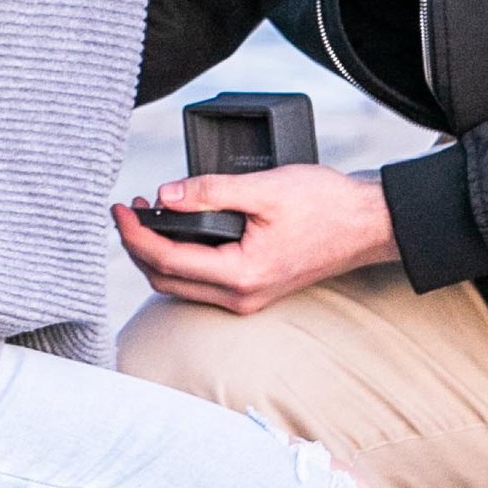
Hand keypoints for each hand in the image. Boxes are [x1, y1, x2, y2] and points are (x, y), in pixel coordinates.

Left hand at [113, 164, 398, 312]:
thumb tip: (166, 194)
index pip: (165, 260)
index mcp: (240, 275)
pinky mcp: (254, 290)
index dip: (134, 234)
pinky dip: (181, 260)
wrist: (367, 225)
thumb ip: (211, 192)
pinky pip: (202, 283)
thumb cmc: (326, 205)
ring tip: (150, 216)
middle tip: (130, 211)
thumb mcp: (265, 189)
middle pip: (165, 280)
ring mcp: (248, 298)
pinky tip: (180, 232)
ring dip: (157, 254)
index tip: (120, 208)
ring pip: (181, 286)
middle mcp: (240, 297)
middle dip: (138, 247)